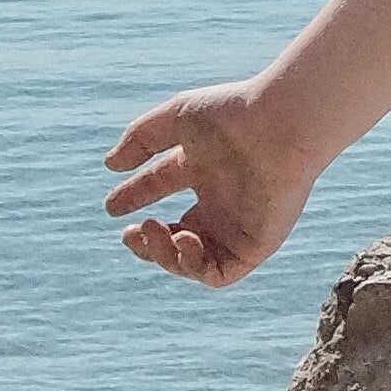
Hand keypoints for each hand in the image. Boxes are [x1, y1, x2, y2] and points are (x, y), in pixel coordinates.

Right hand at [102, 79, 318, 286]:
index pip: (162, 185)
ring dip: (164, 254)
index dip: (133, 196)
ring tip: (156, 230)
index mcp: (204, 166)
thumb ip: (139, 139)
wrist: (281, 126)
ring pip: (192, 259)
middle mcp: (221, 199)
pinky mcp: (256, 245)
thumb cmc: (233, 116)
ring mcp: (239, 225)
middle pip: (175, 233)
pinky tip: (184, 238)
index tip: (111, 206)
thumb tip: (110, 166)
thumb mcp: (174, 119)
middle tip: (130, 232)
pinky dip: (193, 265)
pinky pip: (219, 274)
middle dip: (147, 241)